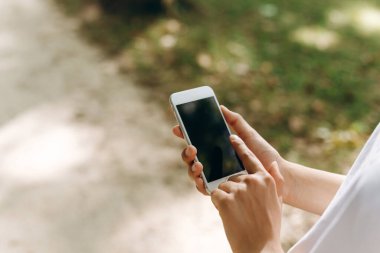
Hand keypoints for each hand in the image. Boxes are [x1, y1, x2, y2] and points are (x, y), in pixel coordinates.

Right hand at [173, 105, 287, 197]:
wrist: (277, 174)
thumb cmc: (264, 154)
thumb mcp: (248, 135)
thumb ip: (235, 121)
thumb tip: (221, 107)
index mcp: (217, 149)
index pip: (196, 141)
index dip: (185, 135)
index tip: (177, 127)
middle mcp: (213, 163)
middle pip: (192, 158)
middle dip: (186, 153)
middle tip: (192, 148)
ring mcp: (215, 176)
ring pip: (194, 172)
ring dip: (191, 168)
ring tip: (198, 164)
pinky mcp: (220, 189)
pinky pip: (203, 188)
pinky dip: (199, 184)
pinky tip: (201, 179)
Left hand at [211, 135, 283, 252]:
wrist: (260, 248)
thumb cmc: (269, 226)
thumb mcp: (277, 201)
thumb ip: (276, 181)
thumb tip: (274, 164)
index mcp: (266, 180)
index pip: (251, 158)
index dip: (241, 147)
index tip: (232, 137)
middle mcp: (253, 181)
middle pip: (232, 177)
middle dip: (232, 189)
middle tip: (241, 207)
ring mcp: (239, 190)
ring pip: (222, 186)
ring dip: (225, 198)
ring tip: (237, 214)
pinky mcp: (226, 199)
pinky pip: (215, 195)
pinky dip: (218, 204)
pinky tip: (229, 215)